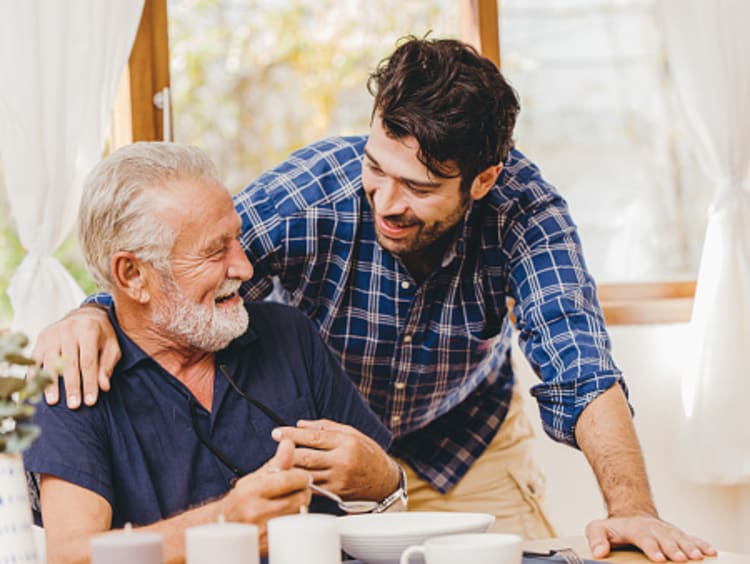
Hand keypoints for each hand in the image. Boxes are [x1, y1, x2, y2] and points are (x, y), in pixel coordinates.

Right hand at [32, 304, 119, 408]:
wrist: (84, 315)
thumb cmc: (101, 335)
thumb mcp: (111, 346)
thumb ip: (108, 365)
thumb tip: (104, 387)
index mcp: (89, 329)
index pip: (88, 361)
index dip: (89, 382)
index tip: (90, 401)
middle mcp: (68, 329)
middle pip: (69, 363)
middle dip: (72, 386)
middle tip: (74, 406)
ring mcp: (52, 334)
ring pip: (50, 362)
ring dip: (51, 384)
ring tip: (54, 402)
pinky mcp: (41, 338)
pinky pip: (35, 359)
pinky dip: (35, 375)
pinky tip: (36, 390)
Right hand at [221, 440, 311, 553]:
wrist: (225, 525)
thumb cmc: (243, 498)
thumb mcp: (257, 477)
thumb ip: (277, 461)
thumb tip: (289, 443)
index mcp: (252, 490)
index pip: (288, 480)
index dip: (302, 477)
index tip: (304, 476)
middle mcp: (256, 511)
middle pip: (298, 499)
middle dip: (303, 492)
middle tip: (298, 490)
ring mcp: (262, 530)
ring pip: (298, 515)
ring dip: (300, 507)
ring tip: (291, 502)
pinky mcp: (268, 544)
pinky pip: (293, 530)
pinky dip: (294, 522)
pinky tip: (287, 516)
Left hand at [272, 418, 398, 500]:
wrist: (384, 481)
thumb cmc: (367, 453)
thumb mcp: (352, 433)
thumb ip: (326, 427)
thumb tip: (300, 424)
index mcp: (346, 442)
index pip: (312, 437)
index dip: (292, 434)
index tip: (276, 432)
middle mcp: (342, 460)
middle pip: (306, 456)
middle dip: (286, 451)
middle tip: (274, 447)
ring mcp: (338, 479)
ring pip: (306, 473)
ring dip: (290, 468)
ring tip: (277, 462)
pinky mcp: (336, 493)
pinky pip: (313, 487)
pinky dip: (300, 481)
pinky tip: (291, 476)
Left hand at [586, 515, 716, 561]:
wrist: (630, 514)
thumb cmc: (614, 527)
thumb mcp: (597, 529)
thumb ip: (596, 538)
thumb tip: (598, 553)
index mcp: (635, 528)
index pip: (644, 538)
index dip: (651, 548)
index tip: (658, 558)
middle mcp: (653, 528)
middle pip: (665, 539)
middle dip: (673, 549)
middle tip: (681, 559)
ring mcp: (667, 531)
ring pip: (680, 538)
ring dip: (690, 547)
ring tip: (698, 557)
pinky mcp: (676, 535)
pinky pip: (691, 538)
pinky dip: (701, 544)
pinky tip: (711, 552)